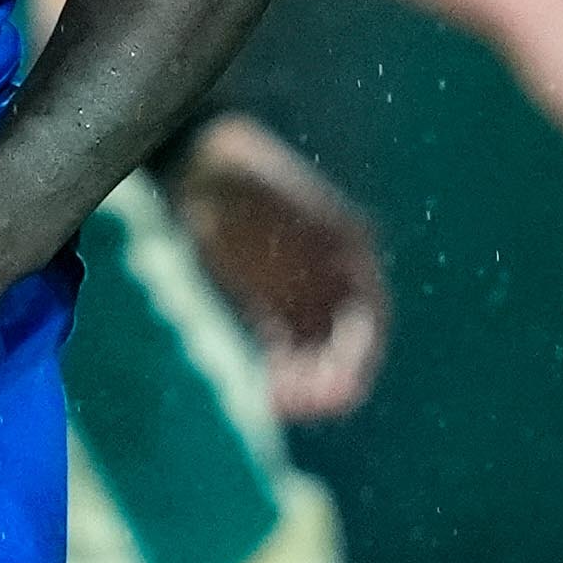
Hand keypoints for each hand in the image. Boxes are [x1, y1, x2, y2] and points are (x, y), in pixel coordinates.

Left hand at [174, 113, 387, 421]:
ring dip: (305, 385)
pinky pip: (285, 347)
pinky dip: (281, 372)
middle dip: (329, 383)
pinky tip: (264, 392)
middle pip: (345, 347)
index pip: (368, 322)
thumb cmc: (232, 165)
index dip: (356, 361)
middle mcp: (333, 277)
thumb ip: (305, 215)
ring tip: (274, 404)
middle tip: (295, 407)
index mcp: (349, 252)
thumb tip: (353, 238)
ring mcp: (302, 289)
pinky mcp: (268, 299)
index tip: (338, 393)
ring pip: (317, 354)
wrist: (194, 155)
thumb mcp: (267, 185)